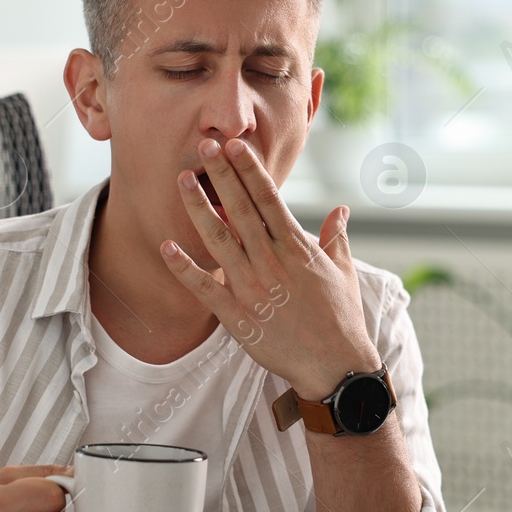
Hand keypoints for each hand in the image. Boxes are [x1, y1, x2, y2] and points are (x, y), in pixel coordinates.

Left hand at [162, 137, 379, 400]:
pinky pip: (205, 288)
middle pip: (241, 210)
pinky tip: (166, 246)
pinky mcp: (237, 317)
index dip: (249, 170)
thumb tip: (340, 210)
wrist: (335, 366)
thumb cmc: (341, 318)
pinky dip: (185, 268)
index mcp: (297, 248)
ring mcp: (252, 288)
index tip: (233, 146)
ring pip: (219, 240)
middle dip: (221, 176)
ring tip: (181, 181)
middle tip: (203, 145)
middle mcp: (272, 262)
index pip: (269, 199)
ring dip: (198, 209)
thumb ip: (336, 237)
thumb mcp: (345, 272)